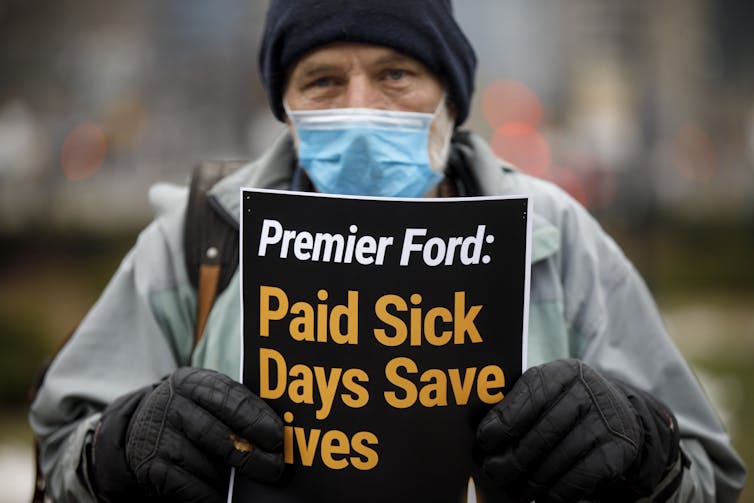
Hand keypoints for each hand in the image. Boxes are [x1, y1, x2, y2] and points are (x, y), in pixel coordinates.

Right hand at [90, 368, 283, 502]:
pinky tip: (227, 495)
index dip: (258, 419)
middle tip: (275, 469)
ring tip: (253, 483)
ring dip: (233, 478)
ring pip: (207, 465)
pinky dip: (213, 495)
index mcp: (193, 383)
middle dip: (252, 456)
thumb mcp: (207, 397)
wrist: (142, 427)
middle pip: (219, 435)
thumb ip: (236, 408)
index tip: (279, 438)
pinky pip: (191, 488)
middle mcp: (173, 406)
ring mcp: (160, 438)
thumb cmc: (192, 412)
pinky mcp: (153, 468)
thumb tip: (276, 435)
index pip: (230, 399)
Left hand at [476, 359, 680, 502]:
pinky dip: (554, 493)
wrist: (619, 416)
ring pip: (556, 460)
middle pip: (541, 433)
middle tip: (494, 472)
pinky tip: (541, 496)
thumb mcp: (546, 392)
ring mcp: (605, 423)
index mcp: (563, 372)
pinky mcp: (617, 452)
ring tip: (515, 488)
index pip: (530, 395)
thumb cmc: (566, 404)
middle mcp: (587, 393)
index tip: (484, 442)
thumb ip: (518, 405)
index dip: (503, 422)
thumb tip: (486, 435)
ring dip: (530, 481)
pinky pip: (577, 480)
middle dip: (512, 459)